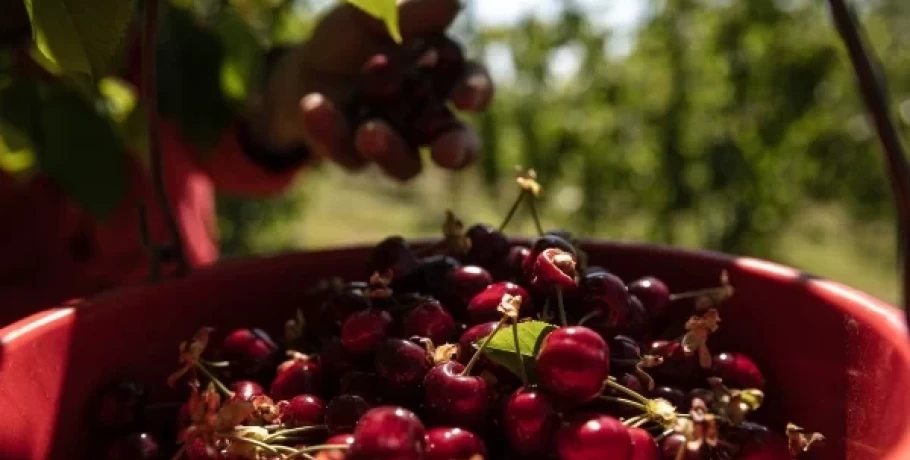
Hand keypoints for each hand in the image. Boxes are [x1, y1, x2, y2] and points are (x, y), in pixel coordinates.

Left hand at [249, 0, 493, 180]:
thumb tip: (452, 2)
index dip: (475, 92)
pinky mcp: (355, 157)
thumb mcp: (370, 15)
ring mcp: (394, 144)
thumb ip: (408, 13)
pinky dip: (329, 131)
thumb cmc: (350, 37)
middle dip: (457, 150)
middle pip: (457, 143)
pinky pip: (348, 155)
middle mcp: (426, 119)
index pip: (471, 86)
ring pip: (406, 165)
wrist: (301, 68)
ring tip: (369, 132)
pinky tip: (315, 105)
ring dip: (390, 151)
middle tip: (447, 153)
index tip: (466, 98)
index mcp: (442, 78)